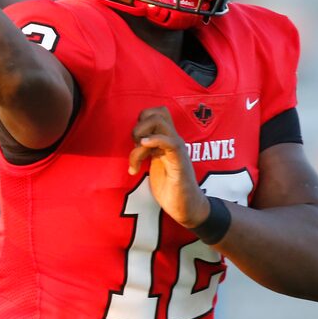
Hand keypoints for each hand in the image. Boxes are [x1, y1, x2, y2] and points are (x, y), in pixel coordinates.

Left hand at [128, 106, 208, 227]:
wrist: (185, 206)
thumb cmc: (168, 187)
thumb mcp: (152, 164)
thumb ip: (145, 151)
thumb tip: (132, 143)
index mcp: (165, 140)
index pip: (156, 113)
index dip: (141, 120)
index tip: (134, 142)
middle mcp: (172, 140)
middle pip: (157, 112)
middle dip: (139, 126)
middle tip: (135, 149)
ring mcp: (177, 149)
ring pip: (160, 122)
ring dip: (141, 137)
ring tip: (137, 160)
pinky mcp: (179, 162)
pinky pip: (170, 142)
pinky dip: (154, 140)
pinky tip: (144, 148)